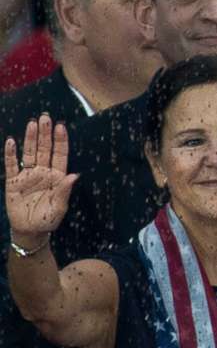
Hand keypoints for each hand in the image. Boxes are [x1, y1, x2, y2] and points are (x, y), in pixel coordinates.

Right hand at [4, 115, 75, 241]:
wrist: (29, 230)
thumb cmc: (48, 219)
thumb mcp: (59, 207)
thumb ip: (64, 191)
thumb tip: (74, 176)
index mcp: (57, 177)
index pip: (59, 155)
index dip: (60, 141)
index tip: (61, 126)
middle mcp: (43, 172)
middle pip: (44, 149)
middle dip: (45, 133)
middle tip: (45, 117)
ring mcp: (28, 175)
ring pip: (29, 153)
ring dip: (30, 138)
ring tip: (32, 123)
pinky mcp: (13, 181)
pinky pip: (11, 165)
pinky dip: (11, 153)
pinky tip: (12, 141)